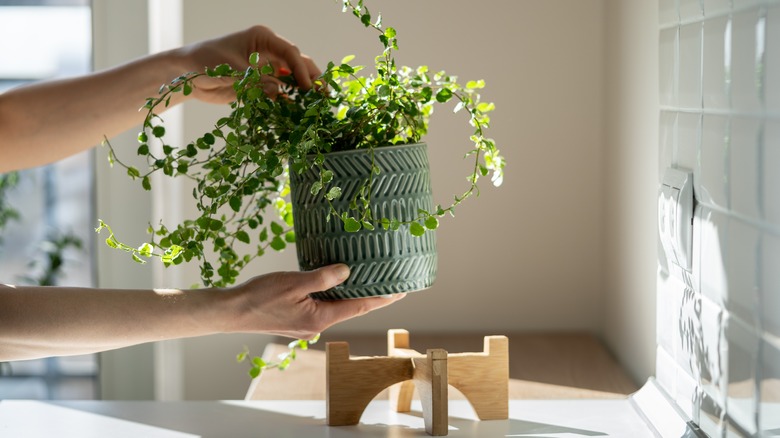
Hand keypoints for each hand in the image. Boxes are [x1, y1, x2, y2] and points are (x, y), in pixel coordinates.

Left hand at [176, 25, 321, 103]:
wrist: (185, 75)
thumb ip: (256, 82)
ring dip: (303, 91)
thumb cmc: (204, 62)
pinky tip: (298, 113)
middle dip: (311, 78)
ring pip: (291, 78)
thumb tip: (281, 94)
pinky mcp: (260, 84)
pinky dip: (288, 101)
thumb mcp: (230, 70)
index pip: (290, 52)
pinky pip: (279, 92)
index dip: (301, 69)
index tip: (307, 87)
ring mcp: (265, 68)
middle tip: (323, 96)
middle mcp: (268, 52)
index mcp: (262, 39)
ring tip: (317, 106)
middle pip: (297, 63)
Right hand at [228, 264, 405, 338]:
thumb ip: (324, 277)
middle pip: (351, 308)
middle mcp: (317, 326)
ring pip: (335, 307)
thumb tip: (347, 272)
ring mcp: (306, 325)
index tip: (402, 291)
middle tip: (390, 282)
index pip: (360, 306)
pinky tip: (335, 283)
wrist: (232, 312)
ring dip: (350, 295)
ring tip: (368, 280)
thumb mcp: (295, 282)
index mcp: (320, 318)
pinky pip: (322, 306)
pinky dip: (332, 295)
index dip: (382, 298)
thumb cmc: (260, 296)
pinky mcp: (297, 321)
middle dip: (370, 296)